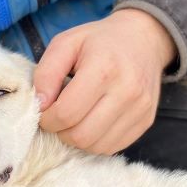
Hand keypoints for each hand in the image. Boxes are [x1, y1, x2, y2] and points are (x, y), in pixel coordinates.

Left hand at [34, 8, 176, 153]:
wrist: (143, 38)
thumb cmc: (99, 41)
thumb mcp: (66, 43)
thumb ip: (46, 73)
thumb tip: (40, 105)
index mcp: (104, 68)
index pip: (67, 113)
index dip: (48, 119)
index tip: (45, 111)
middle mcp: (127, 91)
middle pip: (81, 135)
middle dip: (61, 132)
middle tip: (57, 117)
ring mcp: (140, 108)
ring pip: (97, 146)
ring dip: (77, 139)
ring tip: (74, 119)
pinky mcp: (146, 121)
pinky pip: (113, 147)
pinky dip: (95, 141)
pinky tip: (91, 123)